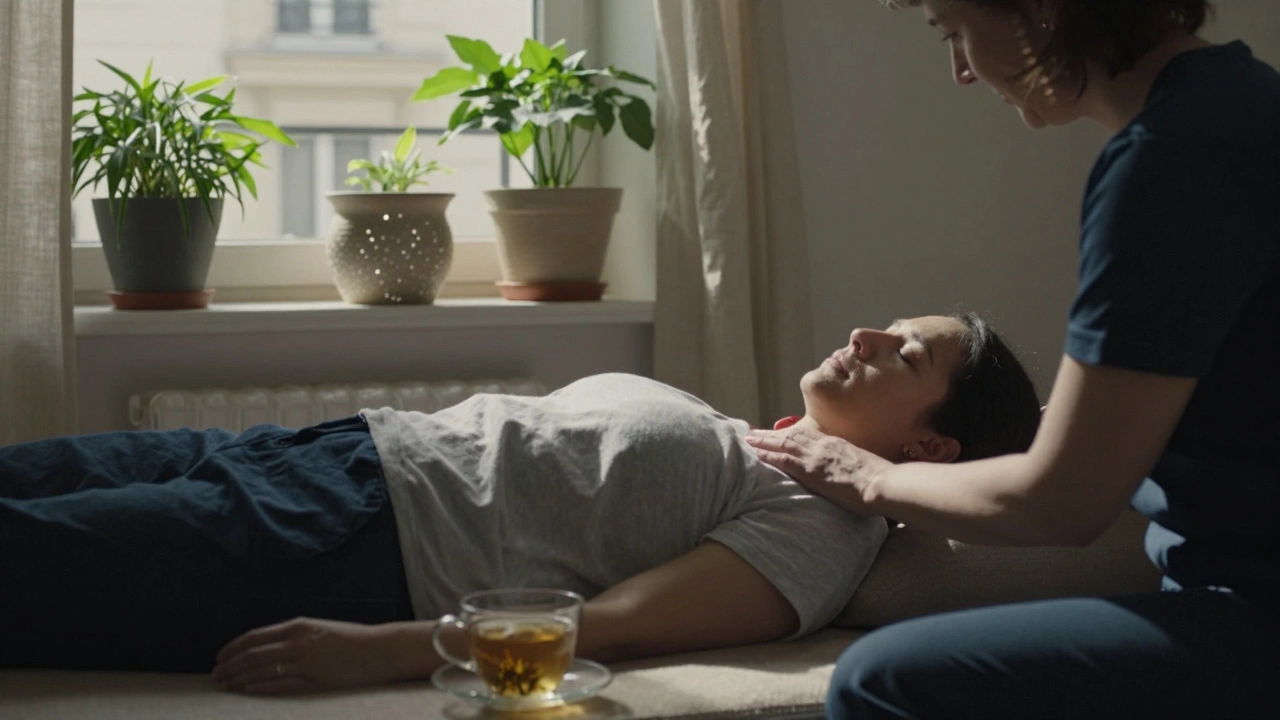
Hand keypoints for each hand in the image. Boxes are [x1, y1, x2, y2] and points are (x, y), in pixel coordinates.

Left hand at [212, 617, 400, 693]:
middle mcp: (297, 643)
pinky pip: (277, 685)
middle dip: (229, 666)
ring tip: (223, 685)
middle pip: (252, 655)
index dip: (233, 648)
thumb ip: (293, 635)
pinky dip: (257, 688)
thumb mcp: (318, 628)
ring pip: (260, 671)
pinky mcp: (313, 681)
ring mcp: (304, 663)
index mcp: (297, 626)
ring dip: (238, 679)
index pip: (255, 637)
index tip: (219, 656)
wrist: (379, 649)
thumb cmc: (351, 638)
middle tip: (214, 675)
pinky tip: (245, 691)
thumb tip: (267, 646)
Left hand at [744, 426, 890, 514]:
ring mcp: (816, 456)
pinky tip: (755, 453)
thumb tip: (848, 472)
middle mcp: (823, 445)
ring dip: (763, 440)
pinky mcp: (810, 470)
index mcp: (836, 444)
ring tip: (748, 439)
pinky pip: (783, 459)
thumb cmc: (880, 480)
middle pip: (791, 435)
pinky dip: (768, 455)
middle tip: (753, 432)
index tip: (777, 434)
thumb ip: (850, 465)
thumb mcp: (863, 466)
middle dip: (771, 434)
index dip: (789, 434)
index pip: (807, 435)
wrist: (883, 484)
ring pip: (783, 443)